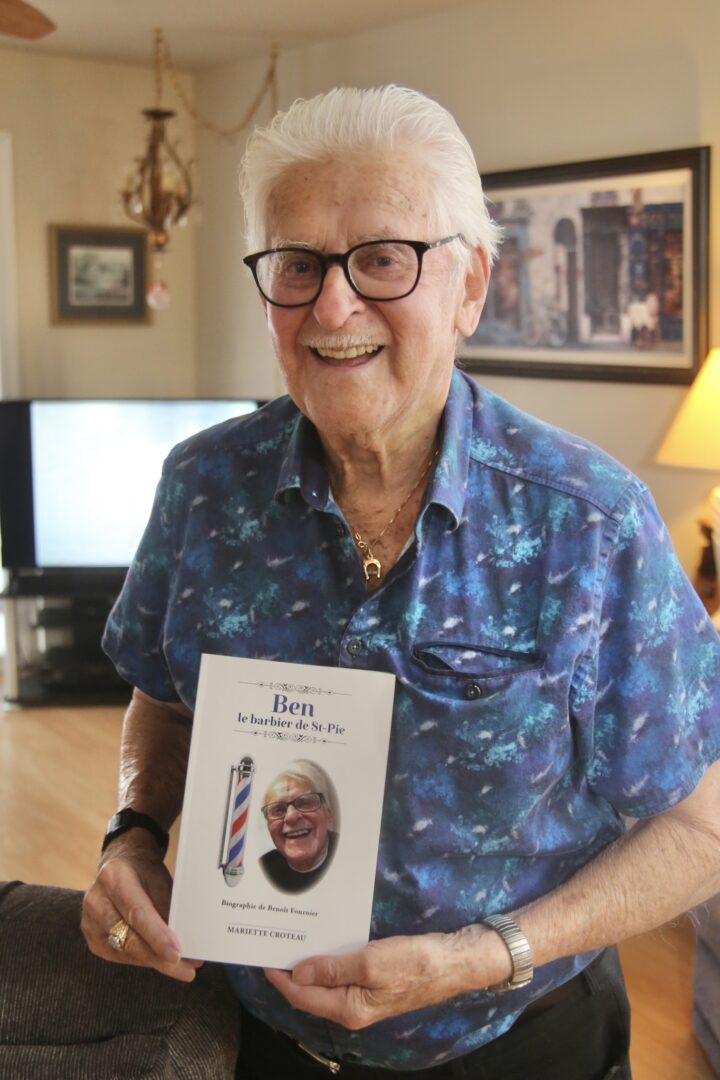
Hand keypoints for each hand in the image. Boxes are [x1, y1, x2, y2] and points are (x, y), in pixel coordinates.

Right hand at [81, 833, 201, 982]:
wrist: (120, 864)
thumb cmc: (144, 871)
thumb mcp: (160, 879)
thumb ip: (168, 907)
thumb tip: (184, 941)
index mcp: (115, 878)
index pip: (138, 914)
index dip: (158, 937)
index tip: (177, 954)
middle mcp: (96, 900)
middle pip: (129, 939)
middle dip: (159, 958)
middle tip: (186, 969)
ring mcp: (89, 921)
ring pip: (124, 952)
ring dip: (153, 961)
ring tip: (181, 966)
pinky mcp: (91, 938)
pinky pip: (118, 956)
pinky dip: (141, 959)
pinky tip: (158, 959)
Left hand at [265, 926, 508, 1029]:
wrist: (453, 961)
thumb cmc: (416, 963)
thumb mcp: (373, 963)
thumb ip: (334, 968)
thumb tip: (298, 973)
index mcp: (349, 1009)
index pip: (302, 996)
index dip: (280, 978)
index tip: (262, 955)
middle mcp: (351, 1008)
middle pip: (309, 993)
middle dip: (288, 971)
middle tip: (271, 942)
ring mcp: (361, 996)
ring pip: (323, 983)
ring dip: (306, 964)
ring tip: (290, 939)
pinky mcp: (371, 982)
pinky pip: (339, 974)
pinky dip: (325, 960)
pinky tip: (320, 942)